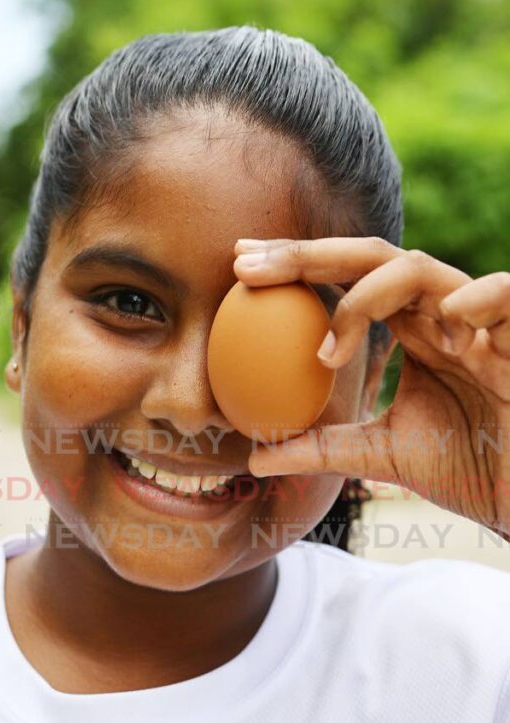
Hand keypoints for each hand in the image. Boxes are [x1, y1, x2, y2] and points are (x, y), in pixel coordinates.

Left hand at [233, 237, 509, 541]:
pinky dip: (474, 301)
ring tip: (329, 351)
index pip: (349, 279)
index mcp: (413, 329)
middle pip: (372, 257)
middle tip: (247, 266)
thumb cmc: (472, 467)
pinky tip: (443, 327)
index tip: (240, 266)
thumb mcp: (382, 456)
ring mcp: (481, 323)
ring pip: (421, 270)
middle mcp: (441, 313)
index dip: (297, 264)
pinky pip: (506, 295)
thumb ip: (323, 449)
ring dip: (367, 297)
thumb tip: (254, 457)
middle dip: (307, 255)